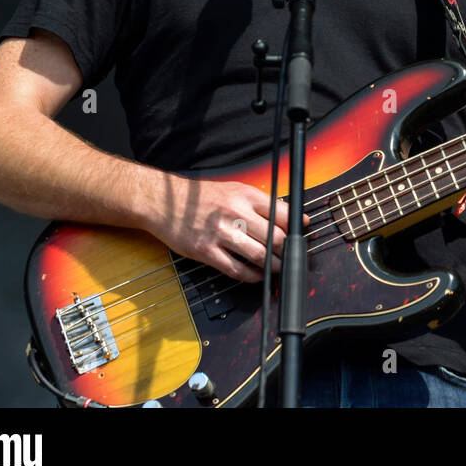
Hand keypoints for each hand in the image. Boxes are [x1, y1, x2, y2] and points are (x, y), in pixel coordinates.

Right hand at [147, 176, 307, 282]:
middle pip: (275, 237)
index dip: (296, 226)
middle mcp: (235, 213)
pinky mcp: (206, 251)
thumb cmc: (201, 197)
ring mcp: (221, 234)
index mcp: (245, 196)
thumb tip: (286, 215)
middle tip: (293, 257)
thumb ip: (259, 202)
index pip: (282, 213)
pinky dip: (252, 276)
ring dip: (274, 266)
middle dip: (288, 251)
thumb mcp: (234, 189)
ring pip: (259, 255)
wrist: (164, 201)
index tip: (302, 233)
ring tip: (279, 269)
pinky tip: (258, 275)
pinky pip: (236, 269)